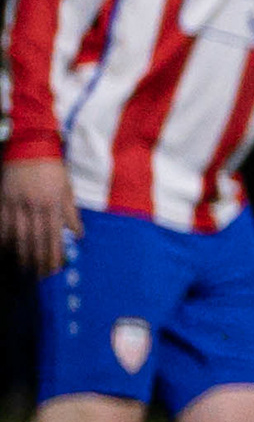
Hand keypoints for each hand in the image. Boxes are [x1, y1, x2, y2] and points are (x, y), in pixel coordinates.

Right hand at [2, 156, 78, 278]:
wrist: (30, 147)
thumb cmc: (52, 170)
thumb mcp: (67, 190)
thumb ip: (71, 213)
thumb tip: (78, 235)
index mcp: (53, 205)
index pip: (54, 237)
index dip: (53, 255)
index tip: (53, 269)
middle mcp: (35, 207)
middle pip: (35, 240)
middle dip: (37, 259)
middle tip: (38, 274)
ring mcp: (17, 203)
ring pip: (17, 234)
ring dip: (20, 253)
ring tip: (22, 267)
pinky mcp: (3, 199)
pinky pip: (2, 223)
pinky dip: (3, 237)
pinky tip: (5, 249)